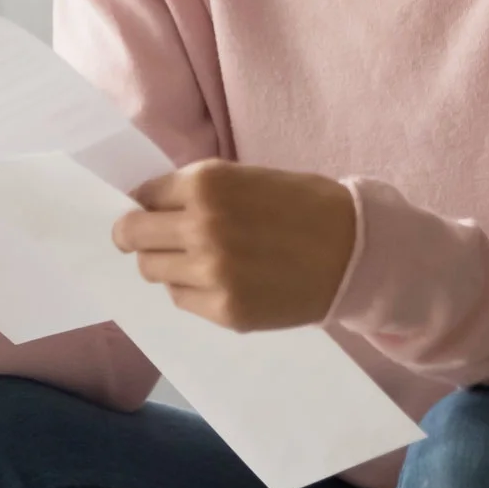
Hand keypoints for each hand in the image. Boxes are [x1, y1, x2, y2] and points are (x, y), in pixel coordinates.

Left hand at [111, 159, 356, 331]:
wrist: (355, 250)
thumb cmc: (302, 206)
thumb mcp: (247, 177)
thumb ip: (199, 190)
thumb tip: (147, 206)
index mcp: (207, 184)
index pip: (143, 196)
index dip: (147, 204)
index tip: (153, 211)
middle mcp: (202, 227)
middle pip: (134, 236)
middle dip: (138, 236)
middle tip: (150, 240)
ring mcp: (212, 273)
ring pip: (153, 271)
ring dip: (168, 264)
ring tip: (200, 259)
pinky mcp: (225, 310)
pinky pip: (181, 299)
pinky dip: (193, 290)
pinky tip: (222, 280)